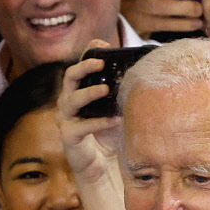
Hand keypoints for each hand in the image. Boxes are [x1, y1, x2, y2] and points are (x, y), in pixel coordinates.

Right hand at [55, 40, 122, 183]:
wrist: (102, 165)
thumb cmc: (109, 134)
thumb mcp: (116, 109)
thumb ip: (121, 93)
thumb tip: (144, 73)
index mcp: (78, 90)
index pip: (80, 66)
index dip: (87, 53)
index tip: (102, 44)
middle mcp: (68, 101)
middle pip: (70, 77)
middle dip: (84, 67)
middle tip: (101, 63)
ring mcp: (65, 119)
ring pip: (71, 99)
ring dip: (89, 93)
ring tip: (106, 89)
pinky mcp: (68, 136)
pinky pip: (81, 126)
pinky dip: (99, 122)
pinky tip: (114, 120)